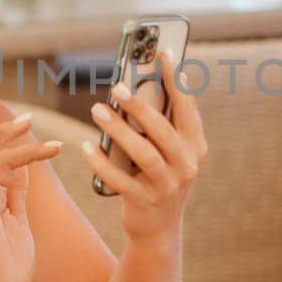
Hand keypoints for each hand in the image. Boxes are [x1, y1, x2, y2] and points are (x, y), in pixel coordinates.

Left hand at [83, 47, 208, 244]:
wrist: (159, 230)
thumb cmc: (159, 179)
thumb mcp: (169, 153)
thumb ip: (161, 125)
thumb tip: (138, 84)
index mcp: (195, 146)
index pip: (188, 107)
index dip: (177, 79)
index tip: (163, 52)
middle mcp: (186, 165)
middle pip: (163, 131)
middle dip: (141, 107)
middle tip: (117, 86)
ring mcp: (167, 186)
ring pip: (143, 154)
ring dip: (118, 130)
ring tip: (97, 110)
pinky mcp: (144, 202)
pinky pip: (120, 180)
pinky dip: (102, 163)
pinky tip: (86, 147)